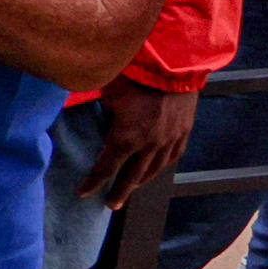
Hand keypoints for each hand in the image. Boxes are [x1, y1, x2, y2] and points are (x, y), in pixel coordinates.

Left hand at [80, 76, 195, 207]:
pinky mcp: (185, 130)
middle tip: (111, 205)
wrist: (175, 63)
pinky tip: (157, 169)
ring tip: (131, 188)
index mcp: (126, 137)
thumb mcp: (107, 93)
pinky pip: (174, 155)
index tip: (83, 193)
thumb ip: (102, 113)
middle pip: (132, 176)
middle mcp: (150, 144)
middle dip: (119, 191)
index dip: (94, 182)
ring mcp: (170, 138)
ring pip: (155, 168)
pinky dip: (163, 166)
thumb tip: (95, 118)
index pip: (106, 168)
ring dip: (142, 181)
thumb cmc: (134, 74)